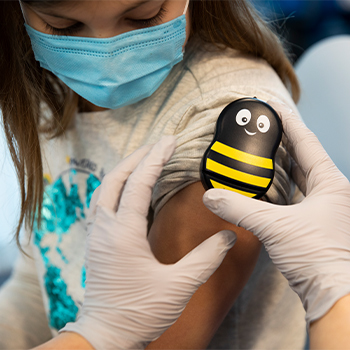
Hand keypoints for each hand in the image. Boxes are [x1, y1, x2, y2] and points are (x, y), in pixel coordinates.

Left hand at [61, 136, 235, 348]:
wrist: (105, 335)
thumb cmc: (139, 312)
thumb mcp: (178, 287)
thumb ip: (206, 259)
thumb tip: (229, 236)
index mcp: (123, 232)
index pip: (138, 183)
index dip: (155, 159)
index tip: (169, 142)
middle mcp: (105, 227)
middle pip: (115, 178)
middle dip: (137, 157)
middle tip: (158, 144)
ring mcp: (97, 234)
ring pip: (105, 188)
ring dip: (125, 169)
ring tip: (145, 159)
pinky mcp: (96, 242)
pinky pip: (103, 202)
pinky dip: (117, 186)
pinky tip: (130, 188)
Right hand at [203, 100, 349, 326]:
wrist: (331, 292)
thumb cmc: (316, 257)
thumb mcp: (274, 227)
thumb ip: (239, 208)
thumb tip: (211, 196)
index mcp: (330, 184)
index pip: (306, 143)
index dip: (290, 123)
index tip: (275, 108)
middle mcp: (330, 192)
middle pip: (304, 158)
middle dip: (284, 142)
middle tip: (264, 129)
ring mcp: (324, 207)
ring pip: (301, 178)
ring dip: (282, 165)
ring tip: (262, 153)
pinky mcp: (315, 222)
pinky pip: (296, 196)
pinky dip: (280, 189)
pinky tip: (265, 187)